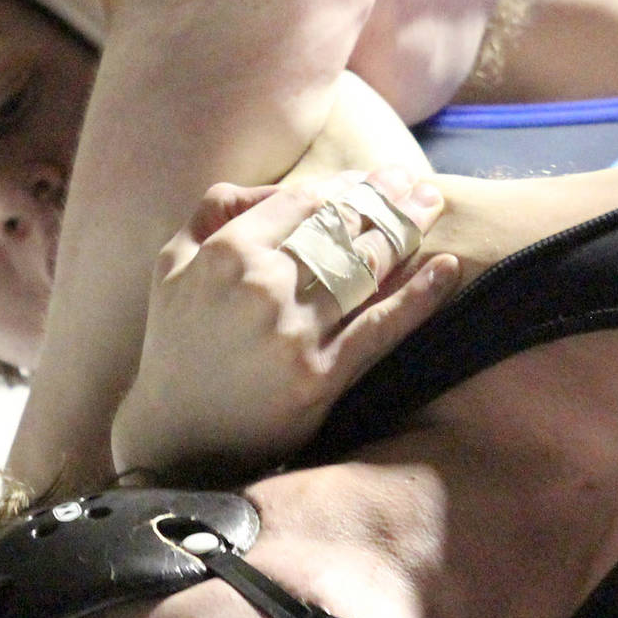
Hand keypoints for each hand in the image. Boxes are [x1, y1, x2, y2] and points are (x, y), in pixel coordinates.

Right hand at [110, 167, 458, 479]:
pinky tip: (446, 269)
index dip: (344, 187)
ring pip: (364, 268)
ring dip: (406, 230)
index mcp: (226, 253)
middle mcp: (261, 286)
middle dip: (385, 198)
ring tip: (433, 205)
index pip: (304, 201)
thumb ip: (213, 214)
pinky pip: (379, 327)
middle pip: (341, 228)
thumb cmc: (177, 344)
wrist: (177, 436)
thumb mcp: (171, 266)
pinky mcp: (319, 376)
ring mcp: (293, 332)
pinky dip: (419, 296)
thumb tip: (273, 188)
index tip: (371, 181)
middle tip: (417, 182)